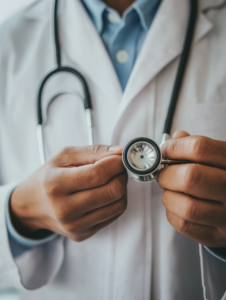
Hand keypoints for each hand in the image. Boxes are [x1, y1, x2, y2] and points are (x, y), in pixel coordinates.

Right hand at [11, 145, 127, 241]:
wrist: (32, 205)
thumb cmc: (49, 177)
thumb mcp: (65, 156)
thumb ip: (94, 151)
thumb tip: (121, 152)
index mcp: (56, 184)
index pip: (98, 174)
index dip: (116, 163)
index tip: (120, 156)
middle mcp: (65, 209)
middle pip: (113, 191)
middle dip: (122, 175)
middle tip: (117, 167)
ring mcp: (74, 226)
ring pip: (118, 205)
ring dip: (122, 188)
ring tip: (111, 180)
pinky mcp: (83, 234)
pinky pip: (114, 215)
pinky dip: (115, 201)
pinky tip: (104, 193)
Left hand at [158, 131, 225, 247]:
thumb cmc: (223, 178)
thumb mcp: (218, 158)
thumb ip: (197, 146)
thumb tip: (174, 139)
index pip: (199, 148)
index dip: (174, 147)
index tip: (164, 151)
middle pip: (191, 177)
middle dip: (167, 174)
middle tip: (163, 174)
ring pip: (187, 207)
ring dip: (169, 196)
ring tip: (170, 191)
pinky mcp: (217, 236)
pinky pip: (185, 225)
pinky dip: (172, 213)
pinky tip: (176, 206)